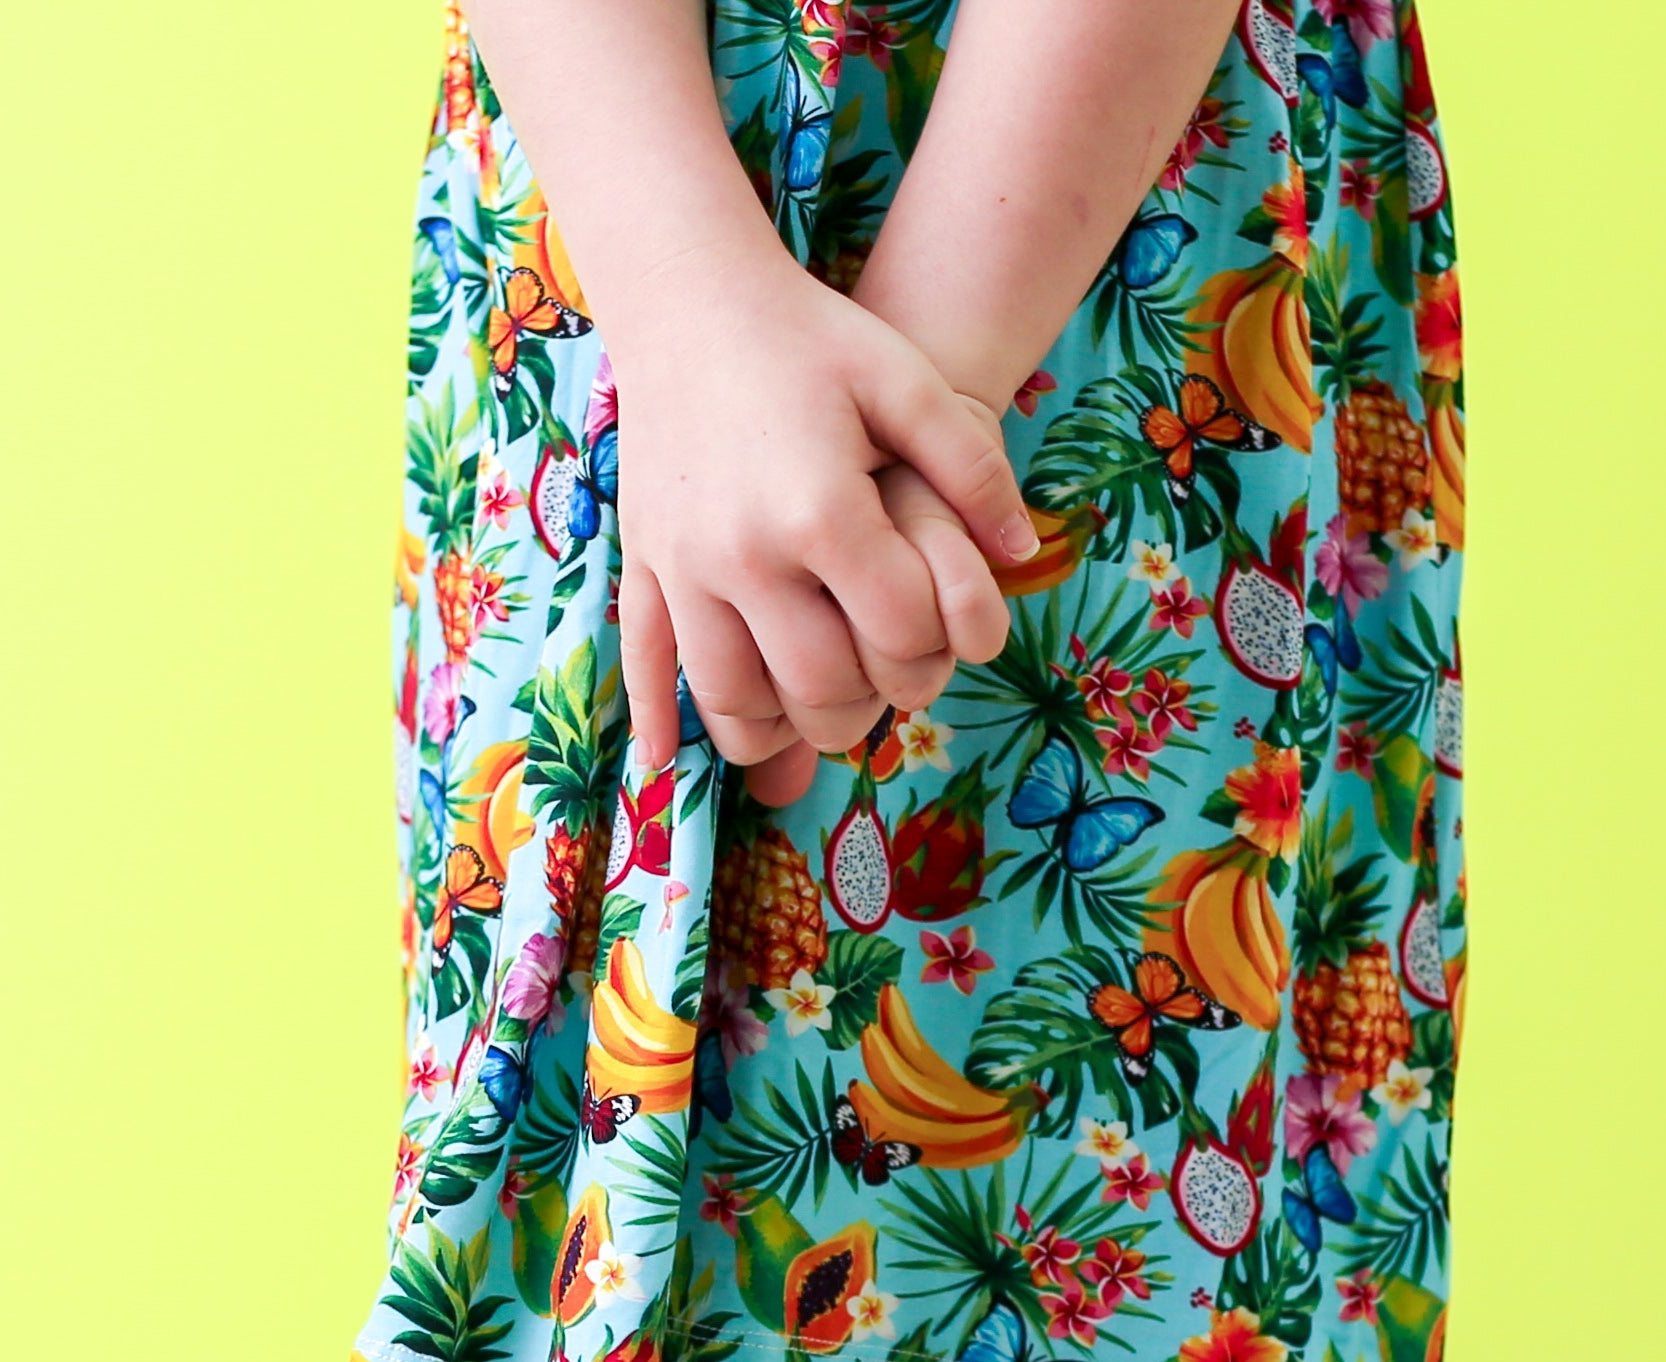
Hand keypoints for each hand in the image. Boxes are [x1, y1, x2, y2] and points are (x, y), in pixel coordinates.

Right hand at [606, 244, 1035, 786]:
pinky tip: (667, 761)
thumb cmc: (810, 338)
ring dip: (779, 730)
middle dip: (868, 706)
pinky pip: (645, 662)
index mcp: (821, 509)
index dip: (934, 652)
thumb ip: (971, 466)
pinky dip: (657, 718)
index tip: (941, 641)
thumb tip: (1022, 553)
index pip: (895, 631)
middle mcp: (745, 553)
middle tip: (889, 688)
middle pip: (817, 687)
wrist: (690, 296)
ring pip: (731, 699)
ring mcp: (684, 566)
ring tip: (815, 717)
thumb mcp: (906, 380)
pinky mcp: (644, 563)